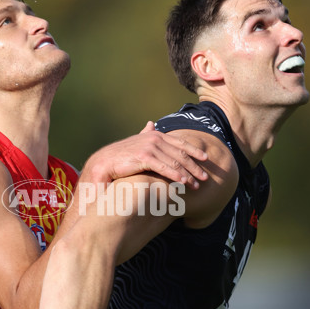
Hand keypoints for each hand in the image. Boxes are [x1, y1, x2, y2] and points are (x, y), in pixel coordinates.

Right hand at [84, 122, 207, 186]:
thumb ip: (145, 133)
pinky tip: (184, 182)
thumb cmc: (120, 154)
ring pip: (175, 162)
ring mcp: (150, 147)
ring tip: (196, 185)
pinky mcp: (145, 157)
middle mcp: (155, 138)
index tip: (206, 158)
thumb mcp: (136, 142)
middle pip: (181, 153)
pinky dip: (176, 175)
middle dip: (195, 166)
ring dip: (188, 174)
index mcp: (156, 135)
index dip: (194, 150)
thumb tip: (151, 123)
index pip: (180, 142)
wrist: (104, 161)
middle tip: (205, 177)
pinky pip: (165, 167)